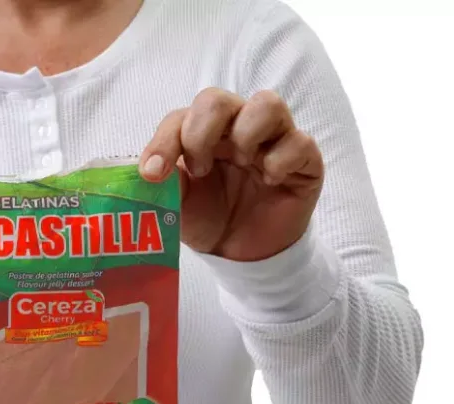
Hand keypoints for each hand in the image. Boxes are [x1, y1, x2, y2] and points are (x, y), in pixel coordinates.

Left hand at [140, 88, 324, 261]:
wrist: (242, 253)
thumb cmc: (210, 218)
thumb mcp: (178, 205)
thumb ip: (165, 184)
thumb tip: (149, 170)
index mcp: (202, 132)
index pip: (181, 117)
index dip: (164, 141)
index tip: (153, 172)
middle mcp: (237, 126)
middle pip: (217, 99)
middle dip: (200, 132)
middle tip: (199, 169)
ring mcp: (273, 139)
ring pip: (268, 104)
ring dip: (245, 134)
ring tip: (242, 164)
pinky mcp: (304, 159)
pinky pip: (299, 142)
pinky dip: (280, 161)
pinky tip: (270, 181)